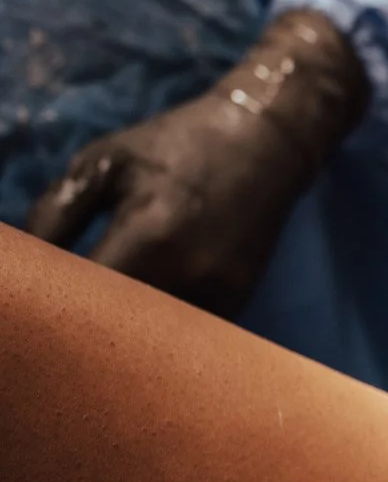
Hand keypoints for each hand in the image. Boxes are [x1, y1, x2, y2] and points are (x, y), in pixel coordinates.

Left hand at [26, 12, 368, 315]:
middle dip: (87, 323)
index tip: (43, 300)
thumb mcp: (102, 163)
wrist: (266, 142)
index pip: (84, 298)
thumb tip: (27, 265)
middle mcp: (191, 276)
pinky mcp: (237, 302)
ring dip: (125, 332)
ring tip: (99, 314)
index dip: (56, 304)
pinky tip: (140, 311)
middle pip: (121, 331)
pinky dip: (158, 328)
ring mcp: (220, 295)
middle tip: (65, 309)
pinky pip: (184, 333)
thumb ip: (54, 215)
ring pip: (156, 339)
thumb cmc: (176, 144)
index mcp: (149, 236)